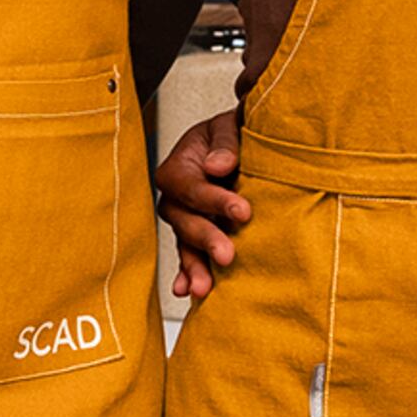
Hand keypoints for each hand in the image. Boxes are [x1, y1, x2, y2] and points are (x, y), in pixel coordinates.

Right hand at [153, 107, 249, 297]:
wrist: (239, 144)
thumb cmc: (229, 135)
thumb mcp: (227, 126)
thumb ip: (224, 143)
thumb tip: (217, 165)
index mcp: (177, 168)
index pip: (191, 187)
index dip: (214, 200)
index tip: (242, 211)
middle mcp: (175, 198)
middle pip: (185, 221)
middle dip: (207, 238)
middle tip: (227, 254)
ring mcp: (184, 221)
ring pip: (185, 244)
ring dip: (194, 266)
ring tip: (204, 287)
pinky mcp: (195, 237)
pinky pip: (189, 257)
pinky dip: (188, 274)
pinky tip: (189, 290)